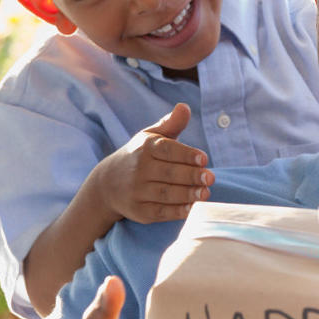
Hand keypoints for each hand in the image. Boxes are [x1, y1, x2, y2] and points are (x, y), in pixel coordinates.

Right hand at [97, 103, 213, 222]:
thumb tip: (184, 107)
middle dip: (191, 176)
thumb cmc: (139, 156)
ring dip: (187, 194)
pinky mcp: (139, 211)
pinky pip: (161, 212)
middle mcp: (139, 169)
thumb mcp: (151, 137)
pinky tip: (193, 208)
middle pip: (169, 173)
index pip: (167, 150)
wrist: (107, 184)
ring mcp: (137, 191)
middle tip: (210, 178)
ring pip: (166, 194)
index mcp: (145, 148)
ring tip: (206, 193)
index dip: (186, 154)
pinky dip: (177, 211)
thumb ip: (171, 124)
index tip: (204, 158)